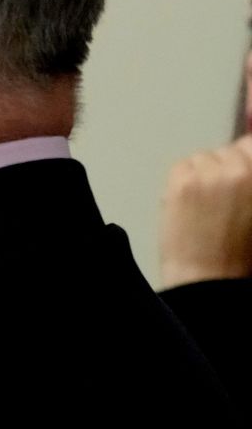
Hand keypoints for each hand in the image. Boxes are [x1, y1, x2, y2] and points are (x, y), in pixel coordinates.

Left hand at [160, 134, 251, 288]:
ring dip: (205, 173)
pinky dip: (185, 179)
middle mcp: (241, 171)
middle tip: (223, 196)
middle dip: (228, 167)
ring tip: (207, 204)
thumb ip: (251, 185)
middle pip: (231, 150)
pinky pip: (183, 166)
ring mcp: (210, 174)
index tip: (242, 168)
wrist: (210, 278)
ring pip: (205, 157)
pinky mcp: (182, 181)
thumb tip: (245, 169)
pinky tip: (190, 203)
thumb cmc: (241, 255)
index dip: (247, 158)